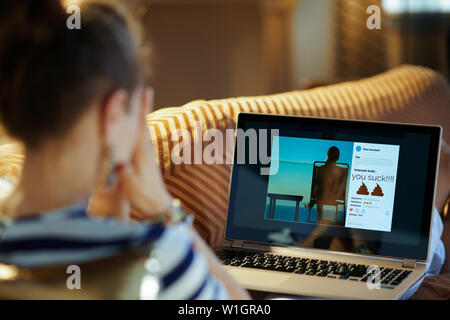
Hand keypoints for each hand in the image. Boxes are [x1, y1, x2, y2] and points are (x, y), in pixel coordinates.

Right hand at [115, 88, 172, 220]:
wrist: (158, 205)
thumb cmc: (144, 197)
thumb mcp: (132, 189)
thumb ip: (126, 176)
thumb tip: (119, 165)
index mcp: (142, 154)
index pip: (141, 127)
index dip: (142, 110)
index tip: (145, 91)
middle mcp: (146, 150)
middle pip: (143, 123)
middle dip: (143, 105)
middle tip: (144, 86)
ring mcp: (147, 153)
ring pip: (142, 128)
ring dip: (142, 112)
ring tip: (140, 96)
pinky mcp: (145, 157)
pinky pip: (141, 135)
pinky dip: (140, 124)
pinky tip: (138, 120)